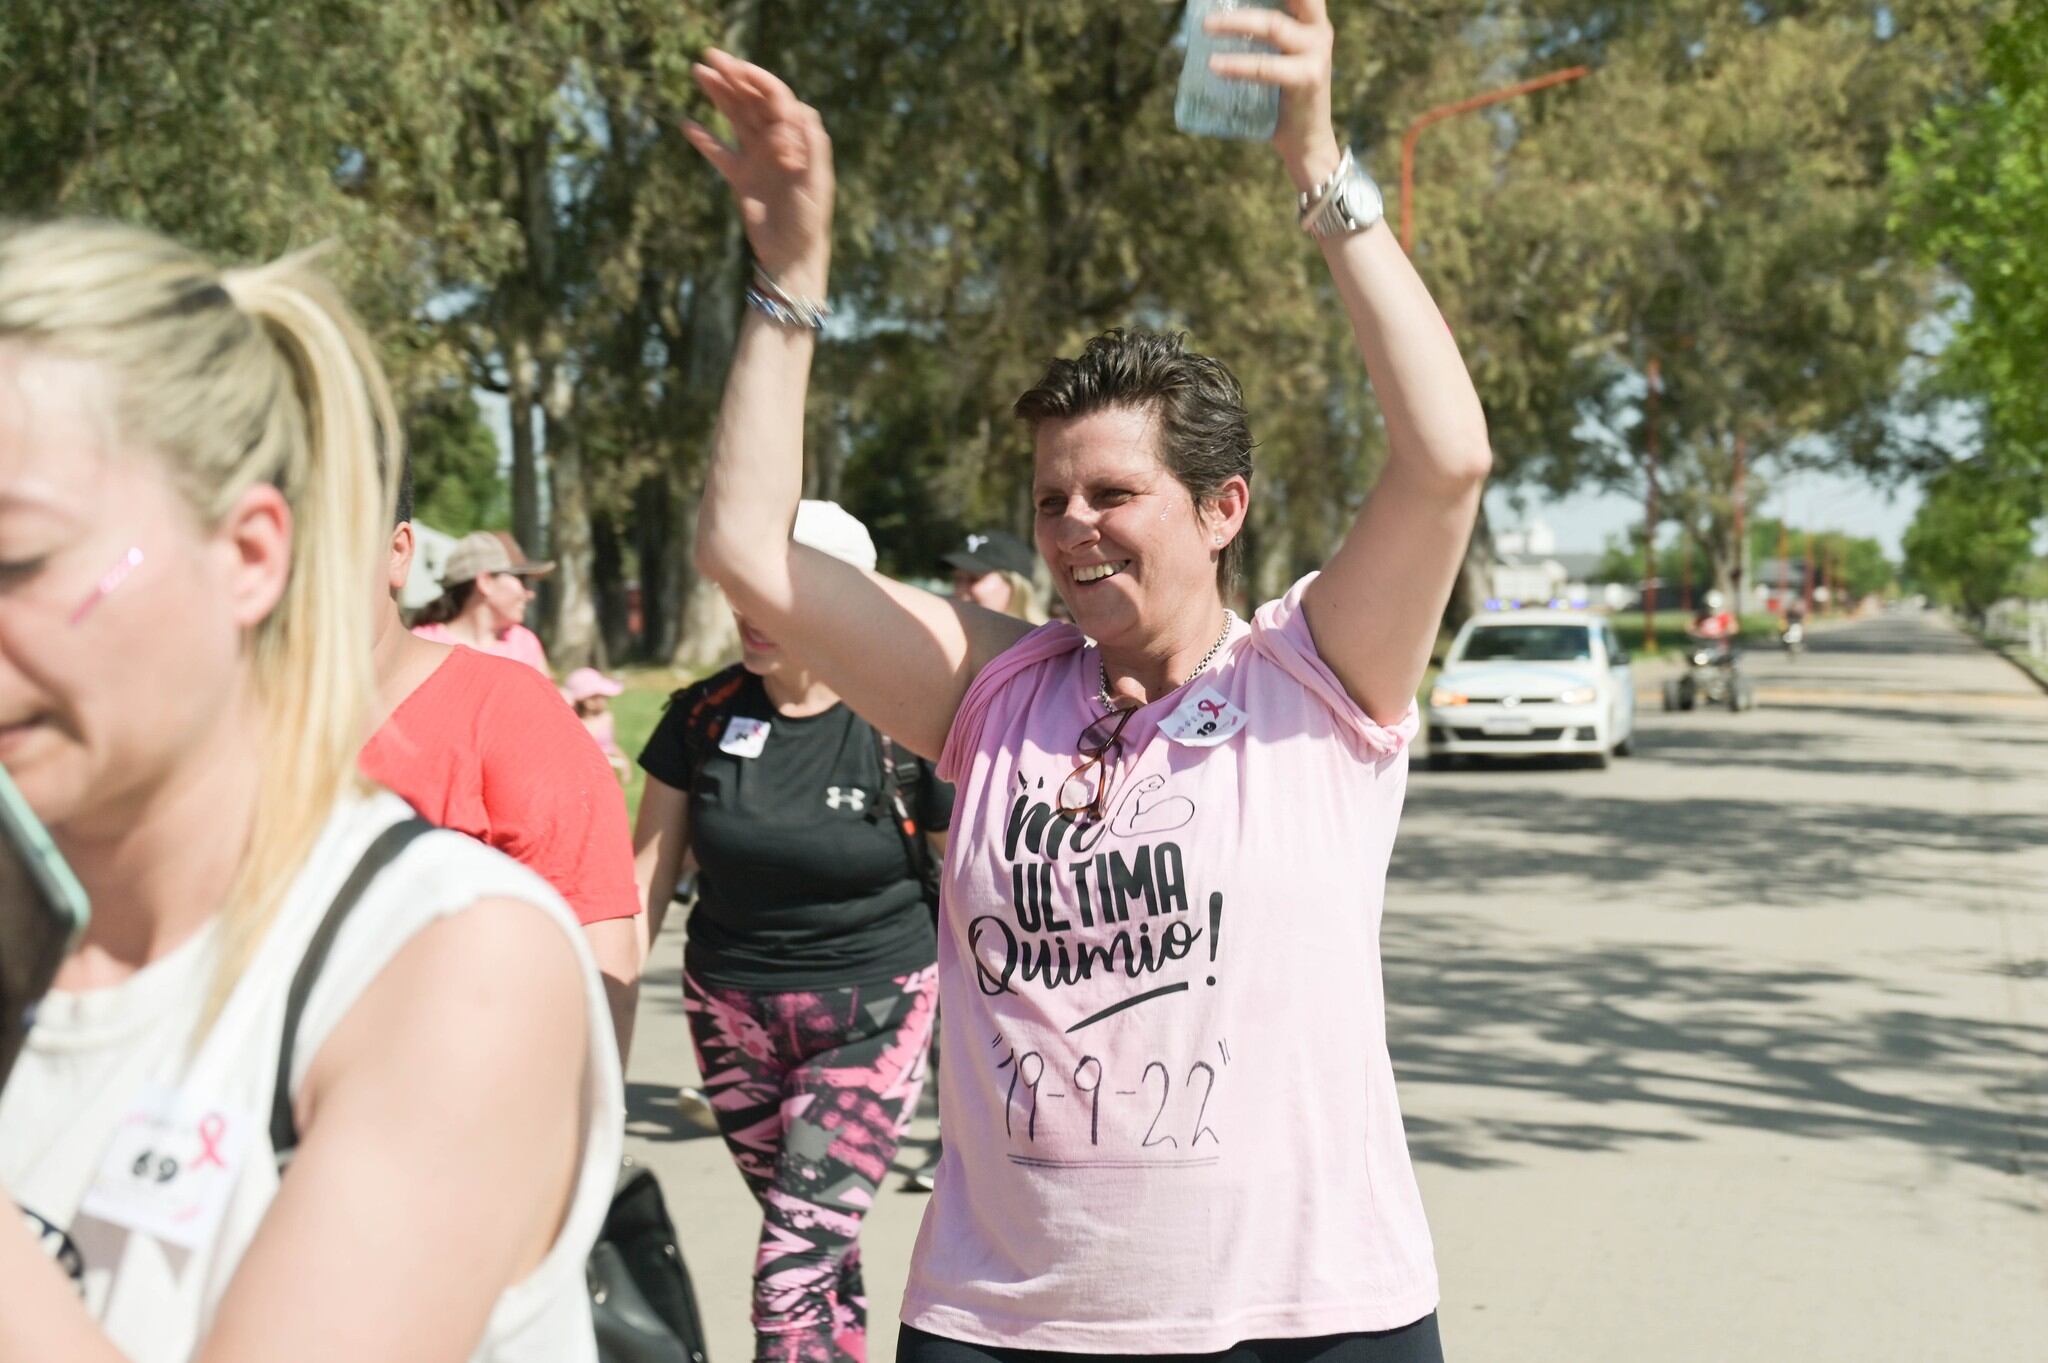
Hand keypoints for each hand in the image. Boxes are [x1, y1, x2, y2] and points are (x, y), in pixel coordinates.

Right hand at [683, 49, 834, 294]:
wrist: (791, 256)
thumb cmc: (810, 220)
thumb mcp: (816, 182)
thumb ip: (811, 145)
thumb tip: (800, 110)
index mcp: (798, 139)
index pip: (776, 99)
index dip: (757, 80)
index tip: (736, 67)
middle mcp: (778, 144)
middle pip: (753, 102)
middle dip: (733, 78)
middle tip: (709, 57)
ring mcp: (757, 159)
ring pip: (735, 119)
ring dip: (718, 96)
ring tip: (697, 73)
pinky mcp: (741, 178)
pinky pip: (719, 153)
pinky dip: (704, 139)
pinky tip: (687, 124)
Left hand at [1203, 0, 1342, 192]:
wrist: (1304, 141)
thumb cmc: (1281, 97)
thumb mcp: (1274, 58)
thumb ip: (1256, 37)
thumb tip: (1209, 23)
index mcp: (1310, 21)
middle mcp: (1318, 30)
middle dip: (1251, 3)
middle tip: (1213, 9)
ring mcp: (1316, 53)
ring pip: (1273, 26)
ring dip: (1235, 24)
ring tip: (1206, 27)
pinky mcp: (1308, 78)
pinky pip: (1266, 67)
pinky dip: (1239, 65)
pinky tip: (1215, 65)